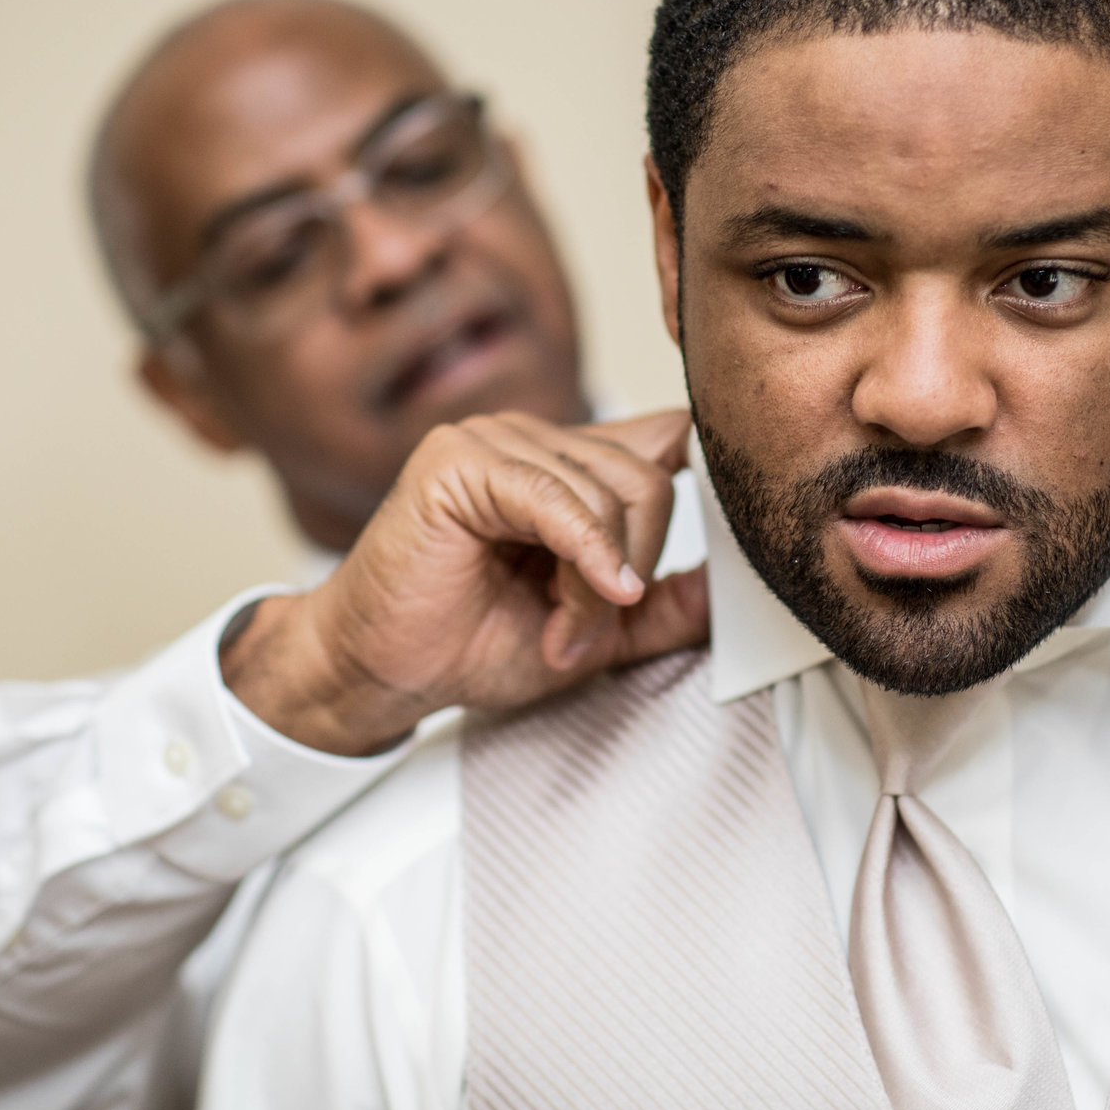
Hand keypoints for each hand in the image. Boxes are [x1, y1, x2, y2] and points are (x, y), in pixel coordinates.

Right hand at [225, 409, 709, 754]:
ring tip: (559, 631)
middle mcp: (533, 438)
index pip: (666, 442)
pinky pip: (558, 498)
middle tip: (587, 630)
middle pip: (649, 475)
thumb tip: (731, 590)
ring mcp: (494, 440)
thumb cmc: (467, 645)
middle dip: (637, 566)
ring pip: (612, 491)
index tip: (682, 562)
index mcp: (566, 464)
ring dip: (599, 583)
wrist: (379, 671)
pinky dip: (585, 555)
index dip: (692, 494)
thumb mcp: (595, 634)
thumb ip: (662, 607)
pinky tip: (584, 598)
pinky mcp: (460, 461)